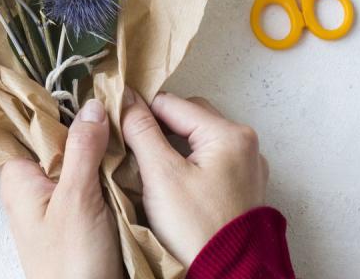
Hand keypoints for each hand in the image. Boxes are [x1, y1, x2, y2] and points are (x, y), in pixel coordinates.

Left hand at [0, 98, 122, 278]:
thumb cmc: (71, 264)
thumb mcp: (76, 199)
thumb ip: (82, 149)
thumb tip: (91, 107)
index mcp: (18, 176)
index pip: (28, 123)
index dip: (53, 102)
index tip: (81, 79)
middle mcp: (33, 185)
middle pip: (57, 138)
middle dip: (83, 122)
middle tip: (112, 99)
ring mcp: (56, 200)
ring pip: (78, 158)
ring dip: (99, 146)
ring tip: (122, 120)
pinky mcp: (78, 214)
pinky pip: (91, 179)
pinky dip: (106, 168)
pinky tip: (124, 156)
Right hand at [121, 90, 268, 267]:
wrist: (226, 276)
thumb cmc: (196, 229)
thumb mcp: (161, 174)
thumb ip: (141, 130)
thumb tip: (125, 98)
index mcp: (229, 134)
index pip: (172, 103)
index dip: (139, 108)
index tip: (114, 117)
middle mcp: (245, 145)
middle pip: (188, 117)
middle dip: (156, 125)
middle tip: (128, 140)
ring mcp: (246, 167)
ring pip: (197, 139)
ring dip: (170, 143)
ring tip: (143, 159)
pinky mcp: (241, 187)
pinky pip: (209, 160)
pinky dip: (186, 161)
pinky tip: (166, 176)